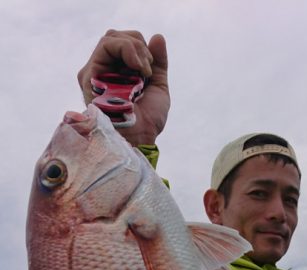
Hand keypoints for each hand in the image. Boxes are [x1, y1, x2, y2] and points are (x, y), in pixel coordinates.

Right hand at [77, 30, 169, 145]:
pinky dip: (127, 49)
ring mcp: (95, 72)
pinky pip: (106, 45)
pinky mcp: (90, 74)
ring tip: (143, 71)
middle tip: (147, 70)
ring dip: (134, 48)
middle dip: (138, 46)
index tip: (151, 69)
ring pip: (111, 37)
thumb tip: (157, 36)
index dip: (141, 49)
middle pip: (116, 36)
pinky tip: (137, 68)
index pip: (124, 43)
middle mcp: (103, 71)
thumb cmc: (147, 121)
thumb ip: (158, 62)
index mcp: (117, 73)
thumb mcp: (158, 87)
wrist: (139, 138)